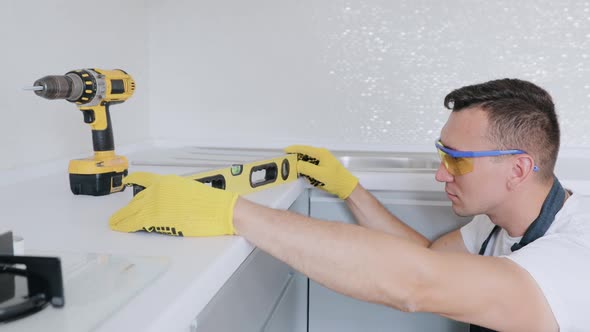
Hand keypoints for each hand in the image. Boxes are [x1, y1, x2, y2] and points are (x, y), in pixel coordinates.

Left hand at [109, 172, 238, 236]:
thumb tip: (166, 201)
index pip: (144, 179)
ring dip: (122, 218)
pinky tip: (122, 227)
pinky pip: (135, 222)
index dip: (133, 181)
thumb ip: (173, 194)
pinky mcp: (155, 218)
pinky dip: (126, 225)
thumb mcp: (189, 191)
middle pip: (136, 199)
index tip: (127, 182)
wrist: (219, 211)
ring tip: (116, 223)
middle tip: (120, 214)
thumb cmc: (211, 204)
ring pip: (132, 211)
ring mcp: (155, 204)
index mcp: (167, 182)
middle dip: (128, 207)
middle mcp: (158, 190)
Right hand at [284, 145, 357, 198]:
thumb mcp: (319, 174)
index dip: (293, 149)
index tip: (285, 151)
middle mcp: (321, 155)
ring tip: (294, 170)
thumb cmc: (336, 180)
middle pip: (304, 154)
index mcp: (320, 153)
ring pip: (307, 160)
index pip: (304, 149)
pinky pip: (311, 166)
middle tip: (287, 162)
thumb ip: (306, 168)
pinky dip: (306, 169)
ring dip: (301, 165)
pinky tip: (304, 175)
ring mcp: (322, 160)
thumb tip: (296, 164)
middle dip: (295, 158)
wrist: (346, 187)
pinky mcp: (322, 167)